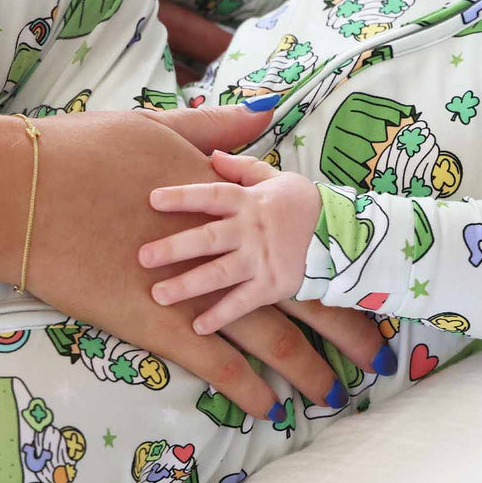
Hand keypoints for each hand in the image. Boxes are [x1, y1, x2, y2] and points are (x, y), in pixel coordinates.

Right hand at [0, 107, 388, 419]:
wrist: (26, 191)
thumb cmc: (88, 152)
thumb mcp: (160, 127)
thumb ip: (220, 127)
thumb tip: (268, 109)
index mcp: (230, 203)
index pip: (301, 240)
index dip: (338, 264)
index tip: (368, 280)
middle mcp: (227, 249)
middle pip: (303, 294)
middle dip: (345, 326)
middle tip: (378, 352)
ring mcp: (197, 290)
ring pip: (271, 338)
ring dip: (307, 368)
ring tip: (336, 392)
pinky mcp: (160, 324)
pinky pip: (218, 365)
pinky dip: (247, 388)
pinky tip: (270, 408)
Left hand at [138, 151, 321, 334]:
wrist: (339, 233)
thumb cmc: (299, 203)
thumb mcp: (272, 177)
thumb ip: (240, 168)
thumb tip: (211, 155)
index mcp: (247, 200)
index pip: (210, 195)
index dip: (182, 197)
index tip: (153, 200)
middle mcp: (250, 230)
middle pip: (208, 238)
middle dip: (174, 248)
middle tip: (143, 257)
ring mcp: (261, 260)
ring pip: (219, 274)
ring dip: (188, 286)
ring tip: (158, 296)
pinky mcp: (272, 286)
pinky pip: (242, 303)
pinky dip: (221, 316)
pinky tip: (197, 327)